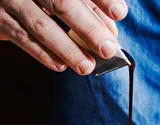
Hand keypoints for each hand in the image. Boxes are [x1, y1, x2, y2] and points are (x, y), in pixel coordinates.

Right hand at [0, 0, 127, 74]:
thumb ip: (89, 9)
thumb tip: (112, 33)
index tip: (119, 13)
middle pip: (62, 3)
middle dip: (89, 28)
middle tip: (108, 49)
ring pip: (41, 25)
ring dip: (68, 49)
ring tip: (87, 67)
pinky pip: (22, 38)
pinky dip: (43, 54)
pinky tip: (60, 66)